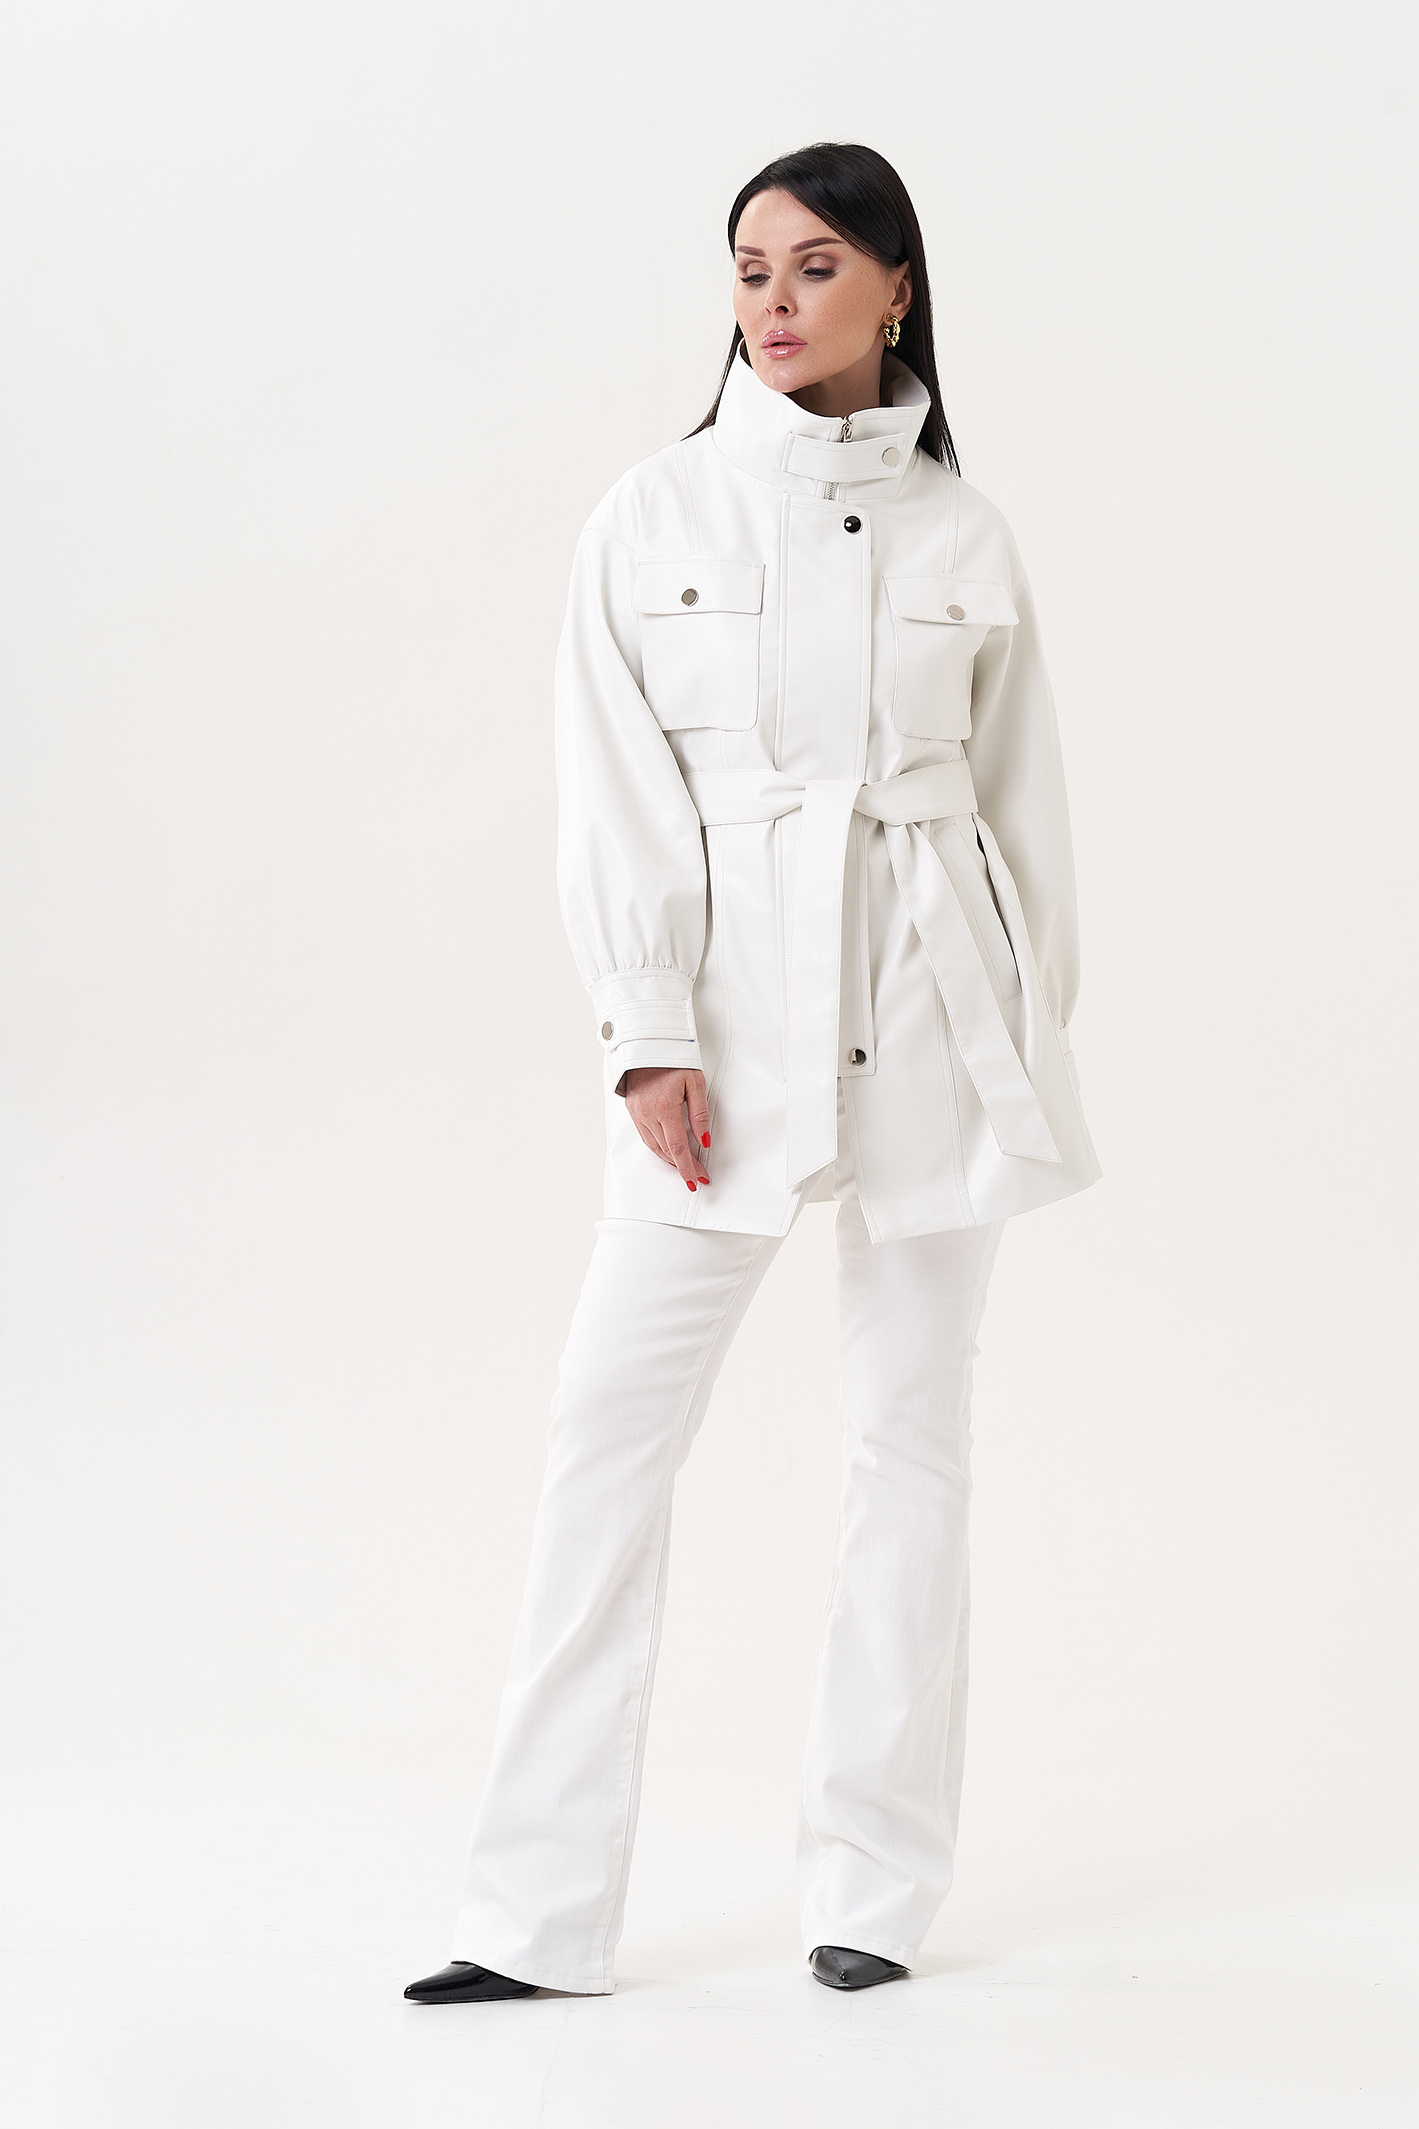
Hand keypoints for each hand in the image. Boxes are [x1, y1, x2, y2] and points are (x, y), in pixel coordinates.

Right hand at [623, 1067, 711, 1190]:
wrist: (648, 1043)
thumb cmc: (674, 1058)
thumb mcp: (695, 1082)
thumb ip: (700, 1114)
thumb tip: (704, 1140)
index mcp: (664, 1106)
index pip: (677, 1147)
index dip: (688, 1167)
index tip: (697, 1179)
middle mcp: (647, 1113)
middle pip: (666, 1150)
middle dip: (682, 1166)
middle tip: (696, 1175)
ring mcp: (637, 1112)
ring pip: (654, 1146)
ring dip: (669, 1159)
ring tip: (684, 1167)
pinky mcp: (632, 1110)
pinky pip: (645, 1136)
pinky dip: (658, 1147)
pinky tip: (668, 1151)